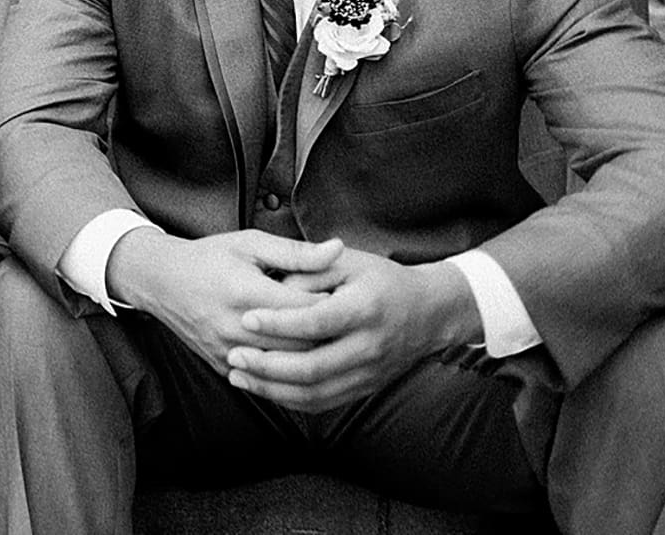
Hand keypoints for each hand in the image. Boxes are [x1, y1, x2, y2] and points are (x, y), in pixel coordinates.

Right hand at [106, 229, 343, 377]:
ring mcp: (227, 350)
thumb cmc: (208, 257)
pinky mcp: (222, 365)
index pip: (307, 311)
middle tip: (346, 325)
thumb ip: (295, 252)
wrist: (160, 281)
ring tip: (328, 342)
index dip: (334, 307)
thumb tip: (337, 249)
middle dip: (329, 337)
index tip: (347, 299)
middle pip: (302, 345)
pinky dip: (286, 371)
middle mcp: (235, 326)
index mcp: (246, 291)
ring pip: (286, 367)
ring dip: (310, 357)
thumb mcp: (250, 243)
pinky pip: (265, 378)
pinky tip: (300, 358)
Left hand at [223, 248, 479, 411]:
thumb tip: (275, 287)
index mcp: (366, 309)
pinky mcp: (365, 388)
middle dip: (268, 365)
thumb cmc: (380, 280)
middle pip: (313, 367)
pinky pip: (324, 403)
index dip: (279, 322)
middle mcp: (370, 347)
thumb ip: (311, 269)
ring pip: (316, 392)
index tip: (246, 318)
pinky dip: (290, 399)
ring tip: (238, 375)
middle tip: (234, 354)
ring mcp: (369, 373)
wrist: (429, 312)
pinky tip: (263, 388)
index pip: (317, 322)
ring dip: (273, 389)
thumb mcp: (349, 261)